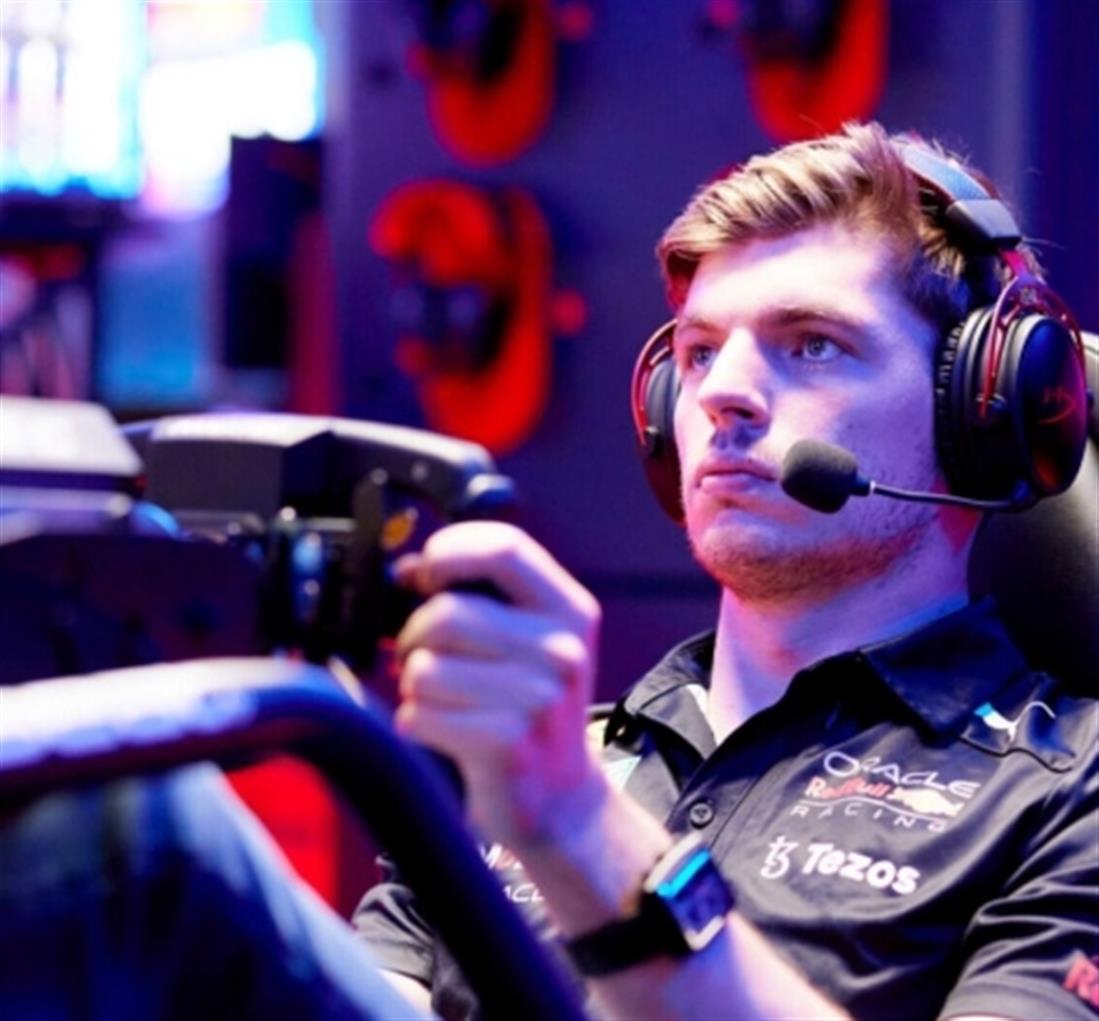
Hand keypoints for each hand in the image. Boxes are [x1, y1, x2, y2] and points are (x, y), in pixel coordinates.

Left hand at [393, 522, 604, 851]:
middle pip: (446, 615)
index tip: (426, 575)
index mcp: (571, 611)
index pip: (505, 548)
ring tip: (443, 702)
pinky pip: (418, 714)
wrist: (561, 799)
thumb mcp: (526, 641)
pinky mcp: (507, 744)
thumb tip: (406, 569)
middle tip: (428, 661)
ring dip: (415, 687)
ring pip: (424, 667)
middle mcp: (563, 650)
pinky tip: (446, 734)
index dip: (450, 552)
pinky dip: (415, 725)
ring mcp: (539, 698)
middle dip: (416, 639)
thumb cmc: (529, 709)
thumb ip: (478, 595)